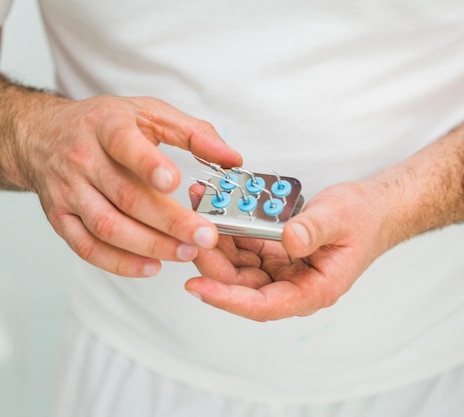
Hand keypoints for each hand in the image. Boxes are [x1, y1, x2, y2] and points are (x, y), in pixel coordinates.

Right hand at [21, 94, 241, 276]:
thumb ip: (194, 132)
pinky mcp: (60, 218)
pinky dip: (120, 262)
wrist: (43, 135)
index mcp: (106, 126)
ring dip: (150, 245)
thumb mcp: (149, 113)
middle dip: (169, 221)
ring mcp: (68, 191)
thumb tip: (232, 158)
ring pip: (108, 226)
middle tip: (204, 236)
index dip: (148, 164)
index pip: (124, 144)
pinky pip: (87, 247)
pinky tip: (151, 266)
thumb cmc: (104, 125)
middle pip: (125, 196)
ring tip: (186, 253)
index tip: (174, 182)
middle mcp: (82, 159)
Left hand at [185, 181, 392, 320]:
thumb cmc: (363, 219)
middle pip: (243, 285)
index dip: (227, 298)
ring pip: (240, 266)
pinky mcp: (276, 255)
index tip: (197, 286)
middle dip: (213, 262)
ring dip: (218, 243)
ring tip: (199, 211)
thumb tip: (287, 241)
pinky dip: (230, 232)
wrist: (373, 211)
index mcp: (314, 290)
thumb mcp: (339, 218)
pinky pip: (246, 248)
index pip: (263, 305)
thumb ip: (313, 230)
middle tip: (191, 233)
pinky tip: (217, 209)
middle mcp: (294, 286)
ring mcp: (283, 271)